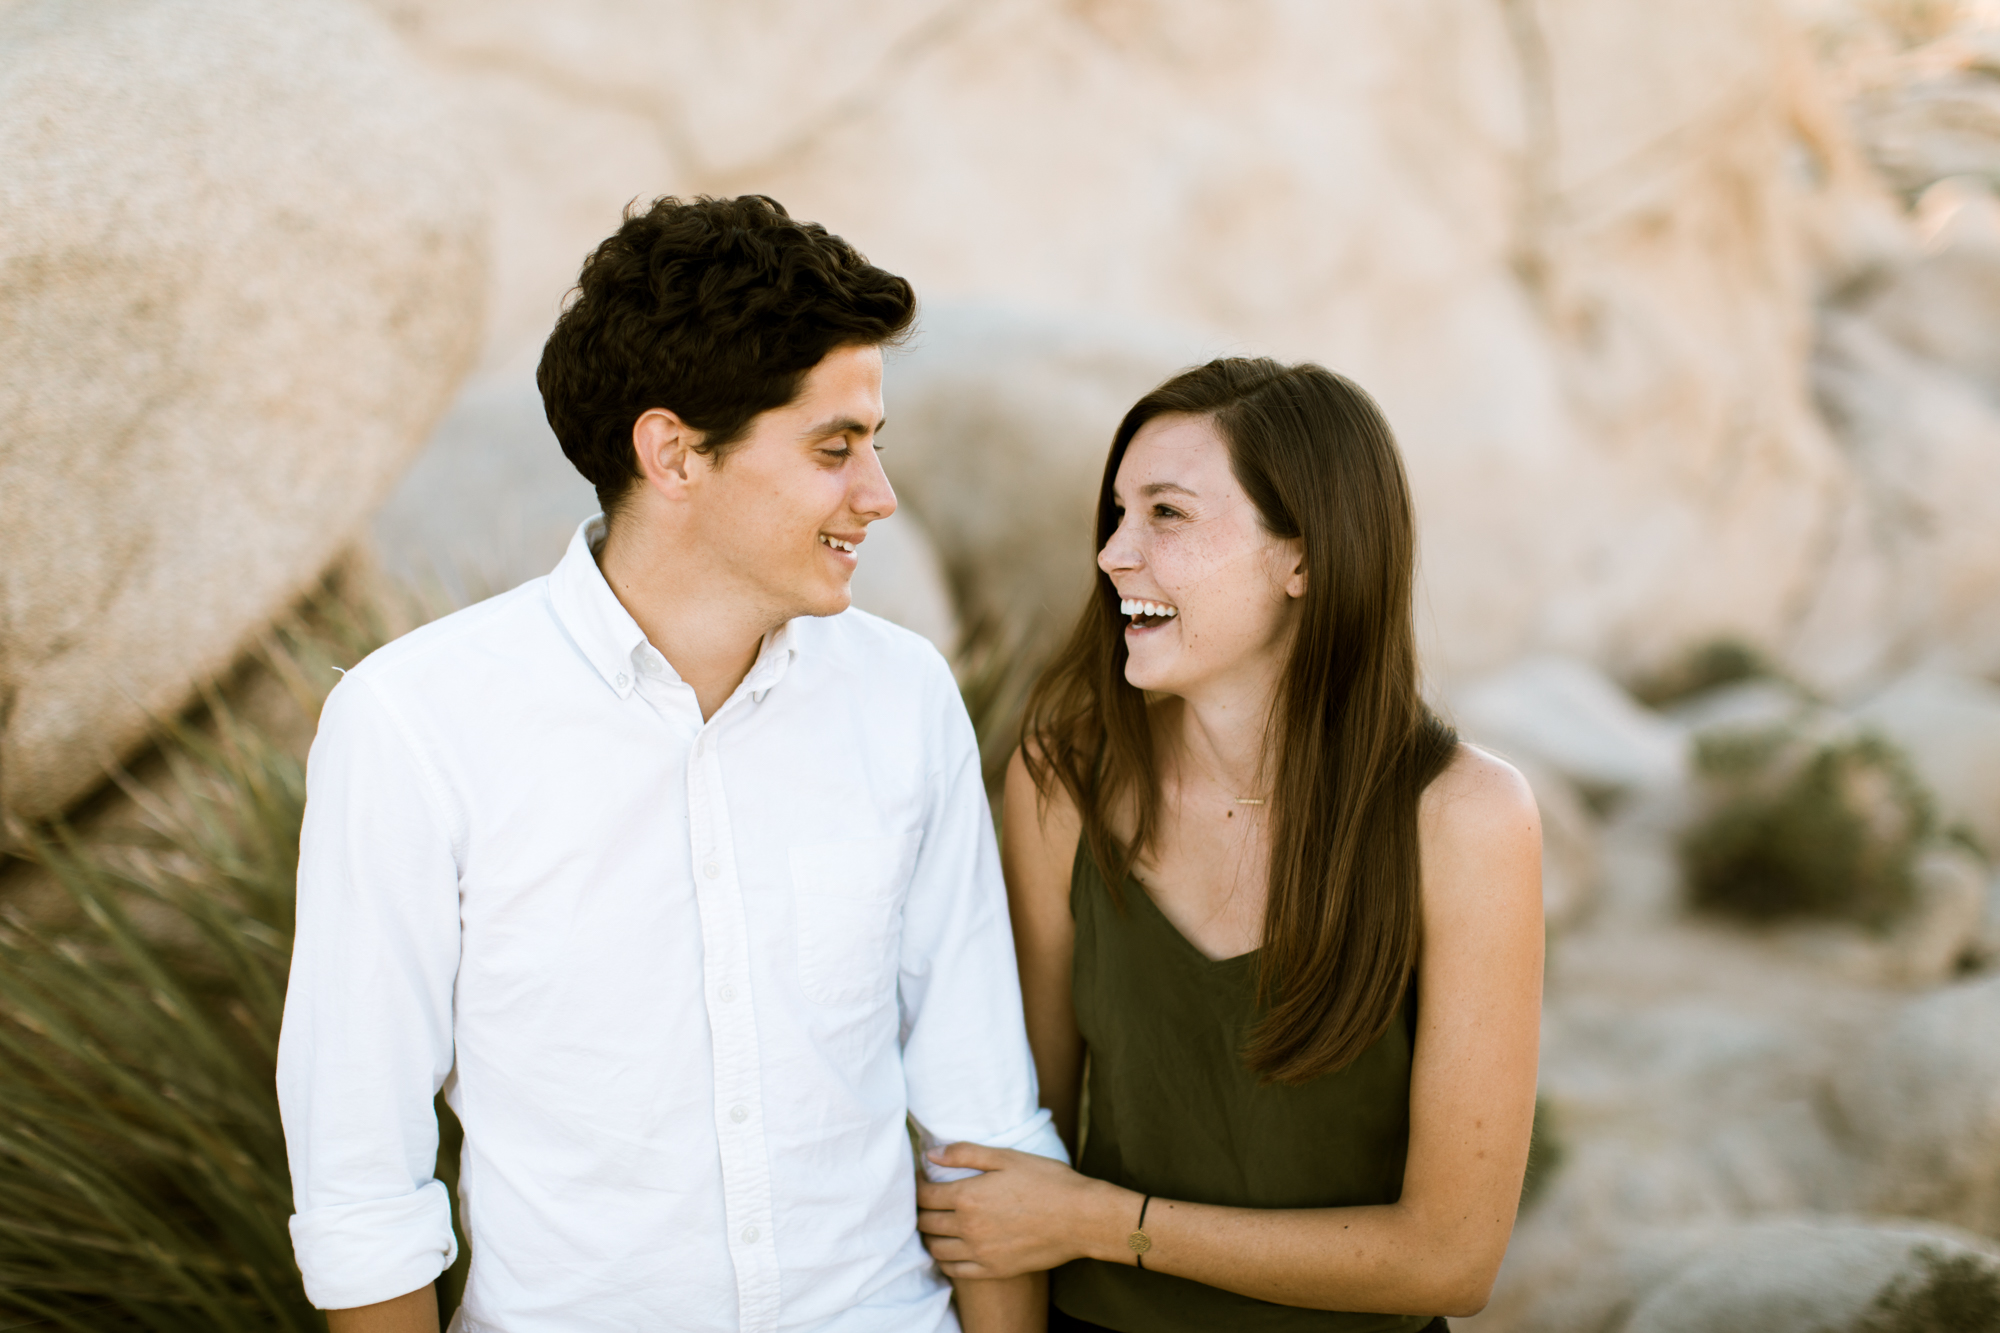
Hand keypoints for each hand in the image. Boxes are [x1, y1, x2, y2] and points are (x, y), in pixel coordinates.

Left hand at [916, 1143, 1126, 1279]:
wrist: (1080, 1217)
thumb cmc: (1047, 1181)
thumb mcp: (1006, 1157)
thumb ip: (965, 1154)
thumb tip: (931, 1154)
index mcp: (968, 1196)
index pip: (925, 1195)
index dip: (918, 1185)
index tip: (923, 1179)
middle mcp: (968, 1227)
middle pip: (926, 1222)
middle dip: (921, 1210)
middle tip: (928, 1201)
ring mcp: (980, 1253)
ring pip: (936, 1249)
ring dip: (930, 1236)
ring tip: (937, 1225)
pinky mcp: (993, 1270)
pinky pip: (955, 1270)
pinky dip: (946, 1260)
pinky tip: (951, 1249)